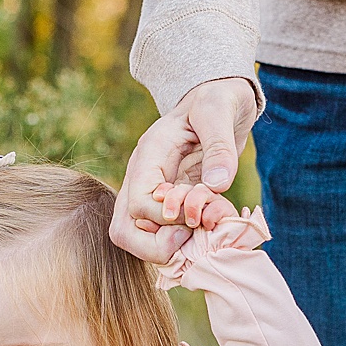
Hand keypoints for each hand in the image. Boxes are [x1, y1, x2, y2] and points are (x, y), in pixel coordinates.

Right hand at [109, 77, 257, 264]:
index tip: (198, 214)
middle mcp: (144, 179)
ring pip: (142, 239)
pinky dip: (194, 239)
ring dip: (178, 245)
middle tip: (195, 233)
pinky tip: (218, 220)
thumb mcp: (219, 111)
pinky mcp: (173, 205)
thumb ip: (219, 146)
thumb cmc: (216, 99)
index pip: (137, 203)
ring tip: (211, 225)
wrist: (220, 100)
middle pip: (125, 231)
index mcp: (149, 156)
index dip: (166, 219)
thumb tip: (217, 184)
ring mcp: (156, 195)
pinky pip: (170, 235)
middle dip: (159, 246)